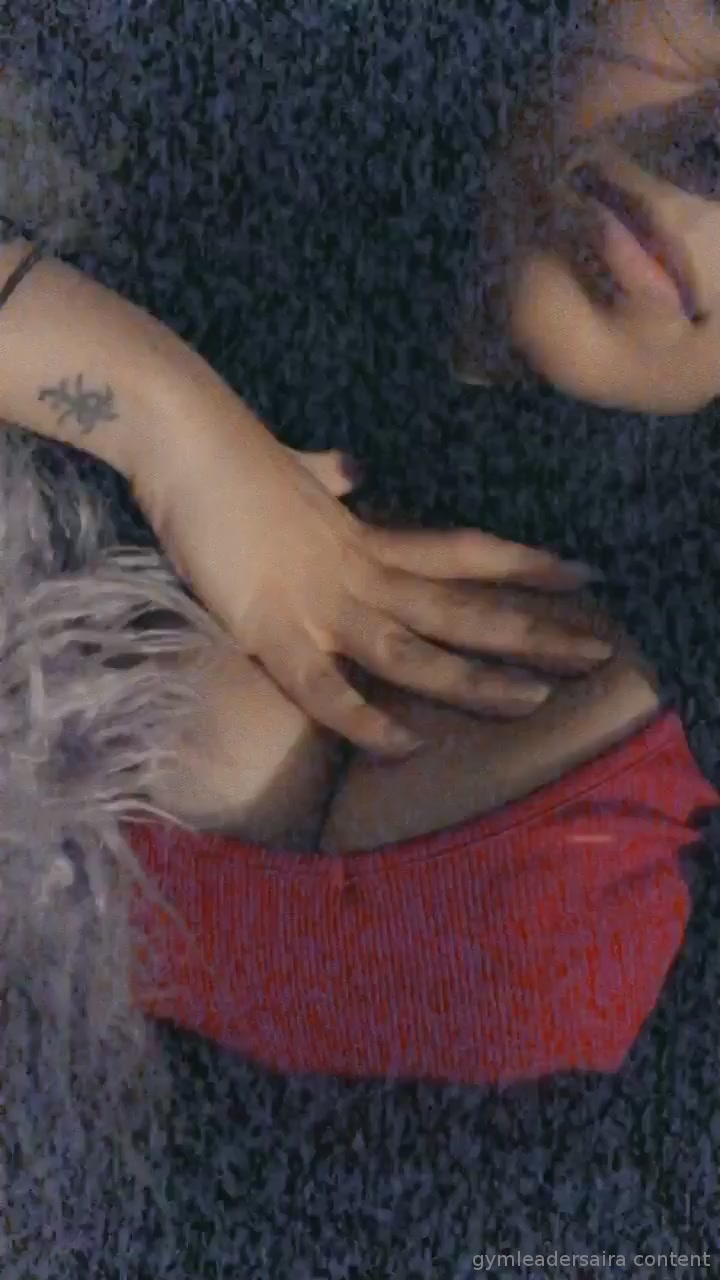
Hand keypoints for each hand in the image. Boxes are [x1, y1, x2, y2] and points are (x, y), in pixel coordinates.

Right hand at [136, 411, 611, 756]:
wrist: (181, 441)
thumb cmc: (236, 456)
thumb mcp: (299, 467)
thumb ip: (333, 474)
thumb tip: (354, 466)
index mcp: (367, 537)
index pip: (464, 550)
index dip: (524, 563)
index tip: (584, 571)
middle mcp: (361, 571)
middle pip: (460, 606)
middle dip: (530, 630)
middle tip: (597, 651)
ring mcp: (321, 603)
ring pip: (414, 649)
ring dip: (474, 677)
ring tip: (534, 699)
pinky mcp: (274, 631)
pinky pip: (328, 691)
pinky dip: (366, 722)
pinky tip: (408, 748)